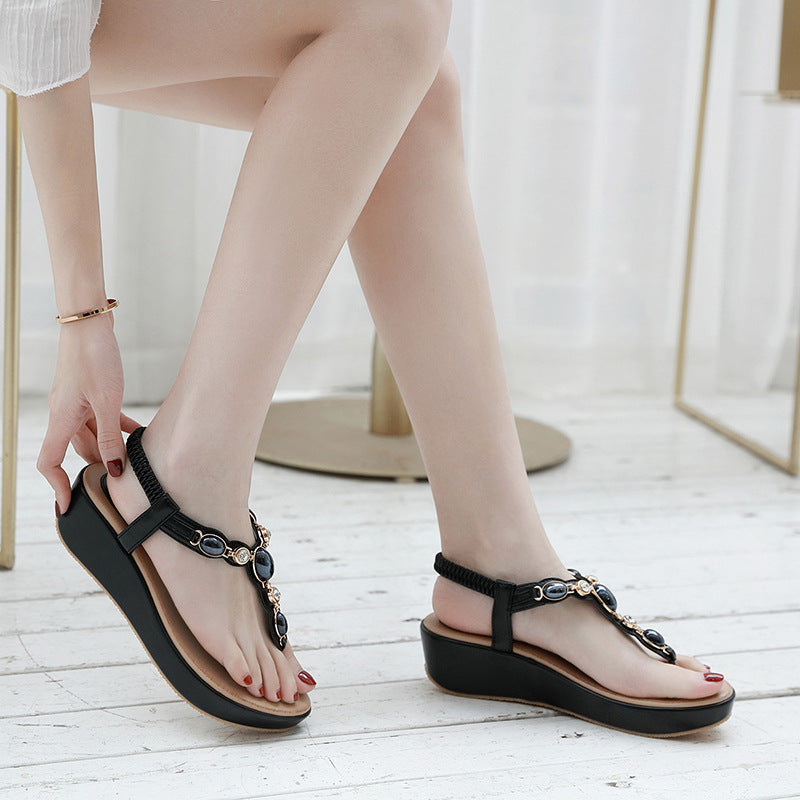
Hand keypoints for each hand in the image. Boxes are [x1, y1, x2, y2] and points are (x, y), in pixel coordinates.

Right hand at [37, 312, 142, 515]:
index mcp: (60, 419)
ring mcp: (76, 403)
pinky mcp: (89, 392)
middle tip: (121, 479)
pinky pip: (102, 419)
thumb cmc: (94, 358)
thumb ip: (111, 437)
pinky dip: (118, 428)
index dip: (57, 486)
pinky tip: (138, 433)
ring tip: (136, 457)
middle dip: (97, 465)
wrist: (90, 323)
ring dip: (112, 445)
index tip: (68, 505)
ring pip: (92, 435)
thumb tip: (114, 468)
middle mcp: (64, 414)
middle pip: (77, 451)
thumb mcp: (107, 402)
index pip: (49, 462)